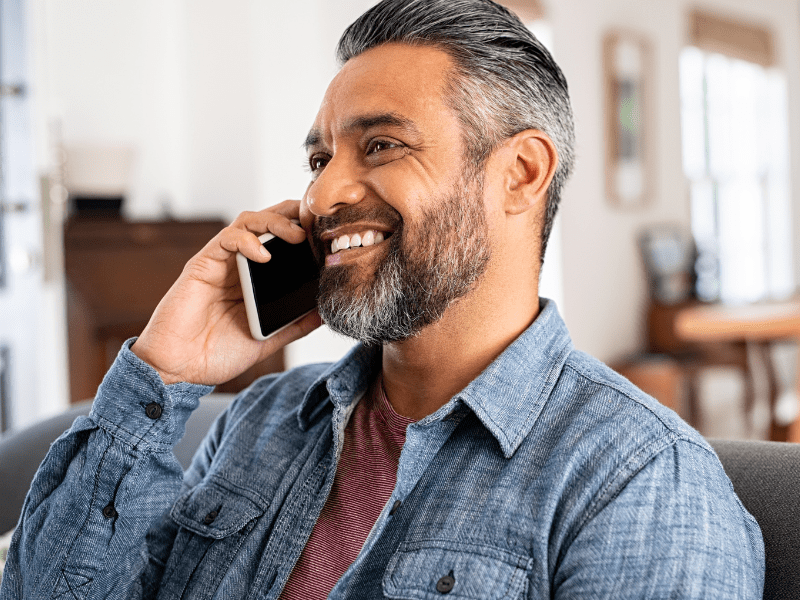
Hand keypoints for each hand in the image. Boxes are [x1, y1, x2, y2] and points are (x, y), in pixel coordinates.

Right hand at [131, 201, 321, 384]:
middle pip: (268, 223)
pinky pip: (225, 240)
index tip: (330, 238)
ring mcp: (221, 263)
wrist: (179, 370)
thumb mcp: (268, 340)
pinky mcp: (202, 265)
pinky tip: (263, 254)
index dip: (305, 234)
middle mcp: (239, 265)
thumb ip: (294, 325)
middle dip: (293, 215)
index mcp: (256, 279)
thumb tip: (325, 312)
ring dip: (275, 222)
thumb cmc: (216, 354)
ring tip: (297, 235)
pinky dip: (246, 240)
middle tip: (318, 223)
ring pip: (248, 221)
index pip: (283, 242)